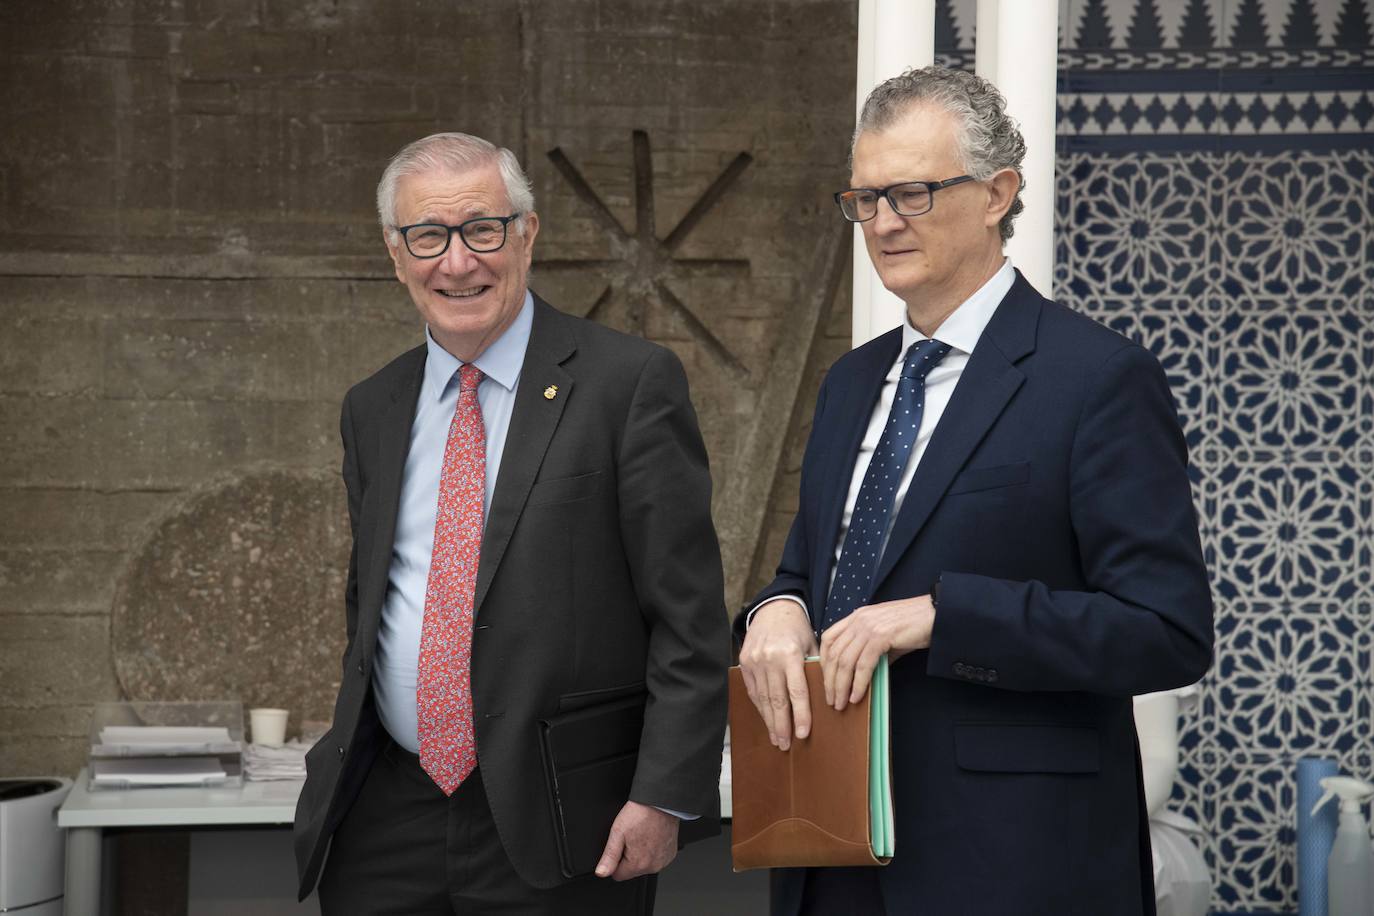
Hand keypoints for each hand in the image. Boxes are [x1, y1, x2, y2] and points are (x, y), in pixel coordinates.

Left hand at [595, 801, 678, 879]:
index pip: (618, 875)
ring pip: (645, 865)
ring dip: (641, 854)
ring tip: (642, 835)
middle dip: (629, 857)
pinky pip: (656, 859)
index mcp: (638, 864)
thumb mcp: (618, 832)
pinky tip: (652, 837)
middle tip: (632, 838)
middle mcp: (653, 866)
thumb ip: (609, 856)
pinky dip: (653, 850)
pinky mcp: (670, 854)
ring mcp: (663, 861)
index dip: (615, 861)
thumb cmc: (641, 814)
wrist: (660, 803)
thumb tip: (601, 872)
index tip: (620, 846)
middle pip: (632, 870)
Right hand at [738, 599, 818, 749]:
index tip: (804, 733)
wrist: (773, 609)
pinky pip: (753, 691)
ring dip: (770, 721)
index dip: (801, 715)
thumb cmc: (797, 629)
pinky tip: (767, 720)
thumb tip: (824, 698)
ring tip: (776, 739)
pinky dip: (761, 707)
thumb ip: (815, 670)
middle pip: (777, 700)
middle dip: (782, 725)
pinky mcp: (745, 663)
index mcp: (790, 654)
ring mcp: (755, 661)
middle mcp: (770, 659)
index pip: (796, 692)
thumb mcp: (812, 644)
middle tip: (786, 745)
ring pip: (763, 698)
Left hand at [821, 594, 934, 710]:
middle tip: (831, 699)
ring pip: (845, 661)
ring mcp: (868, 627)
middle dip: (829, 680)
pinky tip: (856, 696)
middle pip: (833, 653)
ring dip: (841, 686)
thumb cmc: (915, 625)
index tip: (826, 680)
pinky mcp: (880, 636)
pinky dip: (858, 683)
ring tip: (841, 703)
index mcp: (857, 617)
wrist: (936, 615)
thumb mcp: (887, 636)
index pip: (829, 638)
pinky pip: (863, 665)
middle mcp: (859, 620)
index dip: (823, 661)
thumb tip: (865, 675)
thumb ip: (873, 651)